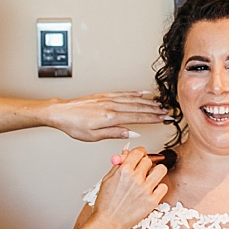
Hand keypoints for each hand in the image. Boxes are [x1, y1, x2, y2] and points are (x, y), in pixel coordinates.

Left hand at [45, 91, 165, 141]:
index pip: (137, 118)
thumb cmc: (74, 125)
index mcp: (110, 117)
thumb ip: (115, 133)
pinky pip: (123, 93)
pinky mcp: (103, 95)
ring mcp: (107, 98)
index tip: (164, 119)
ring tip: (160, 103)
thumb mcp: (94, 136)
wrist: (60, 112)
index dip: (153, 118)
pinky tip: (142, 93)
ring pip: (133, 99)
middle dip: (155, 109)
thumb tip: (133, 133)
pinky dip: (135, 93)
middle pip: (138, 107)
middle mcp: (110, 105)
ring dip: (148, 101)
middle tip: (167, 111)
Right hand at [85, 147, 168, 228]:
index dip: (140, 152)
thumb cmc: (105, 203)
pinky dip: (158, 187)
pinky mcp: (153, 200)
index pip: (138, 152)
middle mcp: (136, 178)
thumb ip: (118, 165)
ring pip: (161, 170)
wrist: (108, 222)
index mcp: (123, 171)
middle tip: (142, 169)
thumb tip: (126, 154)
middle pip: (149, 160)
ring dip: (155, 172)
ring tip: (149, 178)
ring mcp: (146, 189)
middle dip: (145, 163)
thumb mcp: (107, 180)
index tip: (140, 155)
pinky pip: (164, 187)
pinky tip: (151, 190)